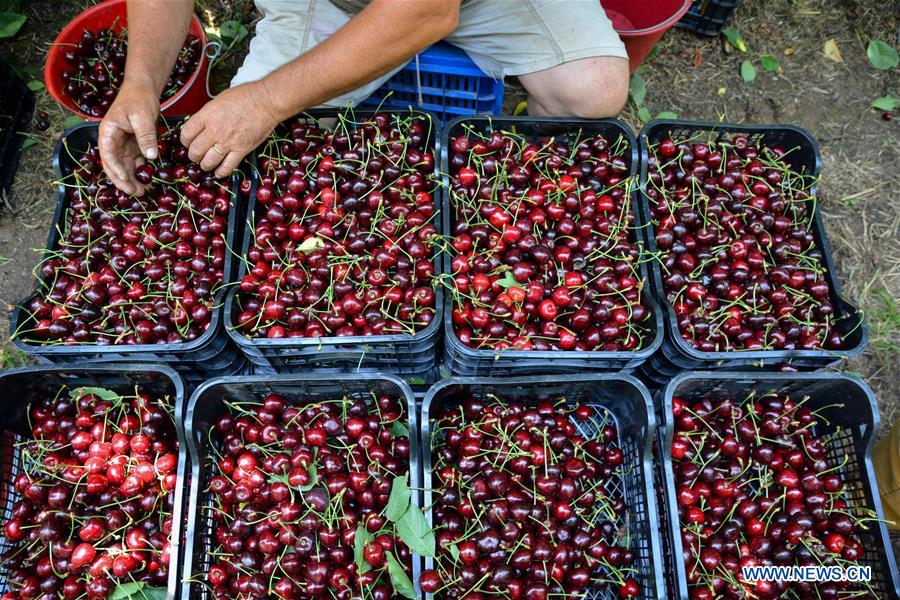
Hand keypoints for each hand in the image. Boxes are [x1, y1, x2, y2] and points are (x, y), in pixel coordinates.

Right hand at [98, 80, 160, 194]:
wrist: (143, 89)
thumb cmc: (139, 98)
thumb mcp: (142, 116)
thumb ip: (145, 135)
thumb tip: (150, 157)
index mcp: (108, 132)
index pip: (108, 155)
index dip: (116, 169)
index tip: (127, 180)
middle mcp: (112, 141)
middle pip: (113, 165)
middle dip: (123, 180)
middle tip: (137, 192)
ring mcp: (122, 144)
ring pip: (123, 167)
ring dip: (132, 179)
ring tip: (143, 191)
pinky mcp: (132, 146)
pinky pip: (133, 162)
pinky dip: (139, 172)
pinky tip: (148, 181)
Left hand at [181, 80, 283, 178]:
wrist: (266, 102)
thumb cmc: (245, 96)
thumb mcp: (218, 101)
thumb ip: (208, 115)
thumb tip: (201, 126)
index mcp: (207, 115)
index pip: (186, 134)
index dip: (184, 140)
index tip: (188, 142)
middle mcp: (215, 130)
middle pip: (195, 150)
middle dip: (193, 155)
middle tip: (195, 154)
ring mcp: (228, 142)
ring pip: (208, 162)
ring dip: (205, 165)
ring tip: (206, 164)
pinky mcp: (241, 150)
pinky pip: (227, 167)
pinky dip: (221, 172)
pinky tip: (218, 172)